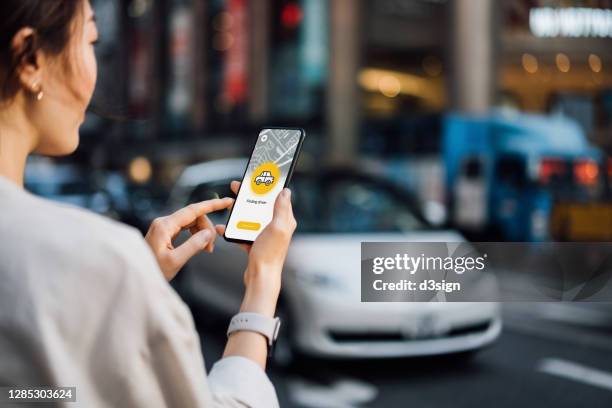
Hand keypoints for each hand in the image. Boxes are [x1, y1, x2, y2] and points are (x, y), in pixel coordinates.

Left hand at [146, 198, 233, 280]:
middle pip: (194, 216)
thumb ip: (193, 245)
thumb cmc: (153, 271)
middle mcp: (164, 222)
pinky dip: (195, 236)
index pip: (193, 210)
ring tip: (206, 249)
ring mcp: (164, 227)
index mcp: (165, 226)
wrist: (138, 276)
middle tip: (211, 247)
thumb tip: (208, 233)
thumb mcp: (175, 261)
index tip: (226, 202)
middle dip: (206, 228)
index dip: (212, 205)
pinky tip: (199, 246)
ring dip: (202, 233)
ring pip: (192, 222)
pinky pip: (186, 228)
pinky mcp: (166, 233)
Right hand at [215, 181, 296, 314]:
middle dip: (249, 196)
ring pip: (251, 217)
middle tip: (236, 187)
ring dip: (239, 211)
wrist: (260, 278)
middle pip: (261, 205)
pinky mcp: (256, 244)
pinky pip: (243, 232)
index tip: (257, 176)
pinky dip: (233, 229)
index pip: (278, 197)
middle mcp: (276, 227)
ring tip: (228, 205)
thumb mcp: (277, 227)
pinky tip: (223, 228)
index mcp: (284, 220)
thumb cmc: (269, 254)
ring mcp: (265, 235)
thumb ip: (282, 208)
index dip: (267, 186)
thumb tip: (286, 191)